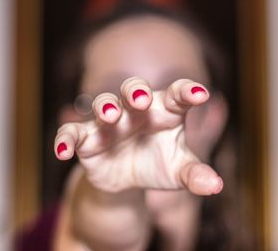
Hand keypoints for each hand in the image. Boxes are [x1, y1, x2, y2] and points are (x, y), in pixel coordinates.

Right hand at [54, 77, 222, 195]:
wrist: (127, 181)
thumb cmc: (157, 165)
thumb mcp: (178, 171)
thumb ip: (194, 175)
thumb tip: (215, 186)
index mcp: (164, 111)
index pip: (177, 95)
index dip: (187, 91)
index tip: (201, 95)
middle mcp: (135, 111)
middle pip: (133, 91)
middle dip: (136, 92)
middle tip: (142, 99)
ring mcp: (109, 122)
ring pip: (103, 105)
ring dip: (105, 108)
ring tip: (111, 117)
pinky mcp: (86, 139)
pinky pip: (71, 133)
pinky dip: (65, 139)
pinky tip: (62, 152)